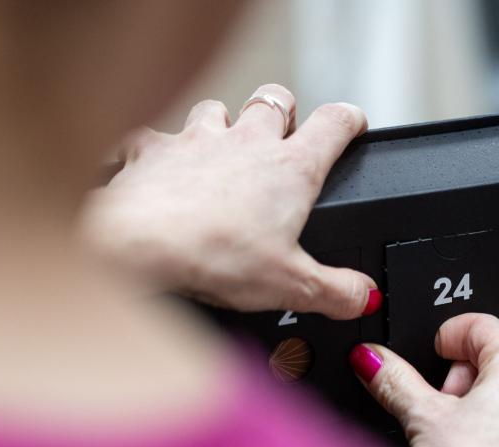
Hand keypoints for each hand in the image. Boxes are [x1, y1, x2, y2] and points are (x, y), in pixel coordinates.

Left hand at [79, 84, 380, 318]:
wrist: (133, 245)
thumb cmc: (213, 256)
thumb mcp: (291, 286)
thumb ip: (337, 292)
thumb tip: (365, 297)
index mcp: (290, 168)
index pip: (335, 123)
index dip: (351, 120)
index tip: (354, 125)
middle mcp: (245, 141)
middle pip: (275, 98)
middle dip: (284, 111)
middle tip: (286, 132)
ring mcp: (194, 140)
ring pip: (216, 108)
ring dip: (223, 123)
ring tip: (223, 148)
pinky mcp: (149, 150)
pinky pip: (153, 136)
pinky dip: (156, 149)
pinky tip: (154, 168)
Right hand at [349, 314, 498, 446]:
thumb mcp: (423, 420)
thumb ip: (394, 380)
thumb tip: (370, 358)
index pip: (486, 325)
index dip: (451, 332)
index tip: (431, 349)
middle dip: (473, 358)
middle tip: (442, 388)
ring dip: (487, 386)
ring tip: (452, 419)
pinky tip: (470, 446)